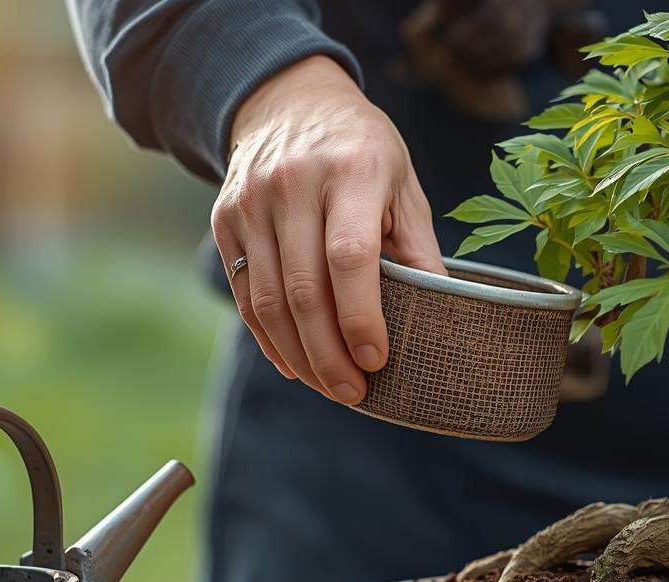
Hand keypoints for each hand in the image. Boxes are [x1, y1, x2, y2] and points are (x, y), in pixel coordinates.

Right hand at [212, 55, 444, 404]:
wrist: (288, 100)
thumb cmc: (362, 151)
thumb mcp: (403, 184)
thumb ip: (418, 249)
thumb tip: (442, 318)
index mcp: (352, 171)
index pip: (350, 257)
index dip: (361, 316)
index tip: (377, 360)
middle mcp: (294, 184)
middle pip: (305, 289)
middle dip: (329, 354)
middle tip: (355, 393)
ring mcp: (252, 202)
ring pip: (269, 300)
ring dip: (299, 355)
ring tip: (329, 387)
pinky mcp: (226, 220)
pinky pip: (246, 293)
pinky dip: (269, 337)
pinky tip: (294, 363)